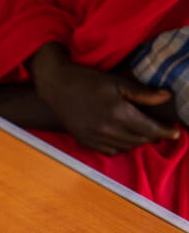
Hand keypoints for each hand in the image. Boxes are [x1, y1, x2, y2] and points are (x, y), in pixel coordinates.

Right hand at [29, 43, 179, 154]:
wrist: (57, 86)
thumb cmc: (88, 80)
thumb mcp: (118, 82)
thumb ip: (143, 93)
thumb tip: (167, 97)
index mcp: (118, 113)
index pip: (148, 129)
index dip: (164, 131)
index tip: (175, 132)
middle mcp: (106, 129)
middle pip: (138, 140)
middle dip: (153, 136)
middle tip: (162, 131)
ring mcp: (94, 137)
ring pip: (124, 147)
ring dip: (137, 142)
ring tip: (144, 134)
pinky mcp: (84, 140)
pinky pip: (108, 151)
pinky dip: (120, 147)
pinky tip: (124, 139)